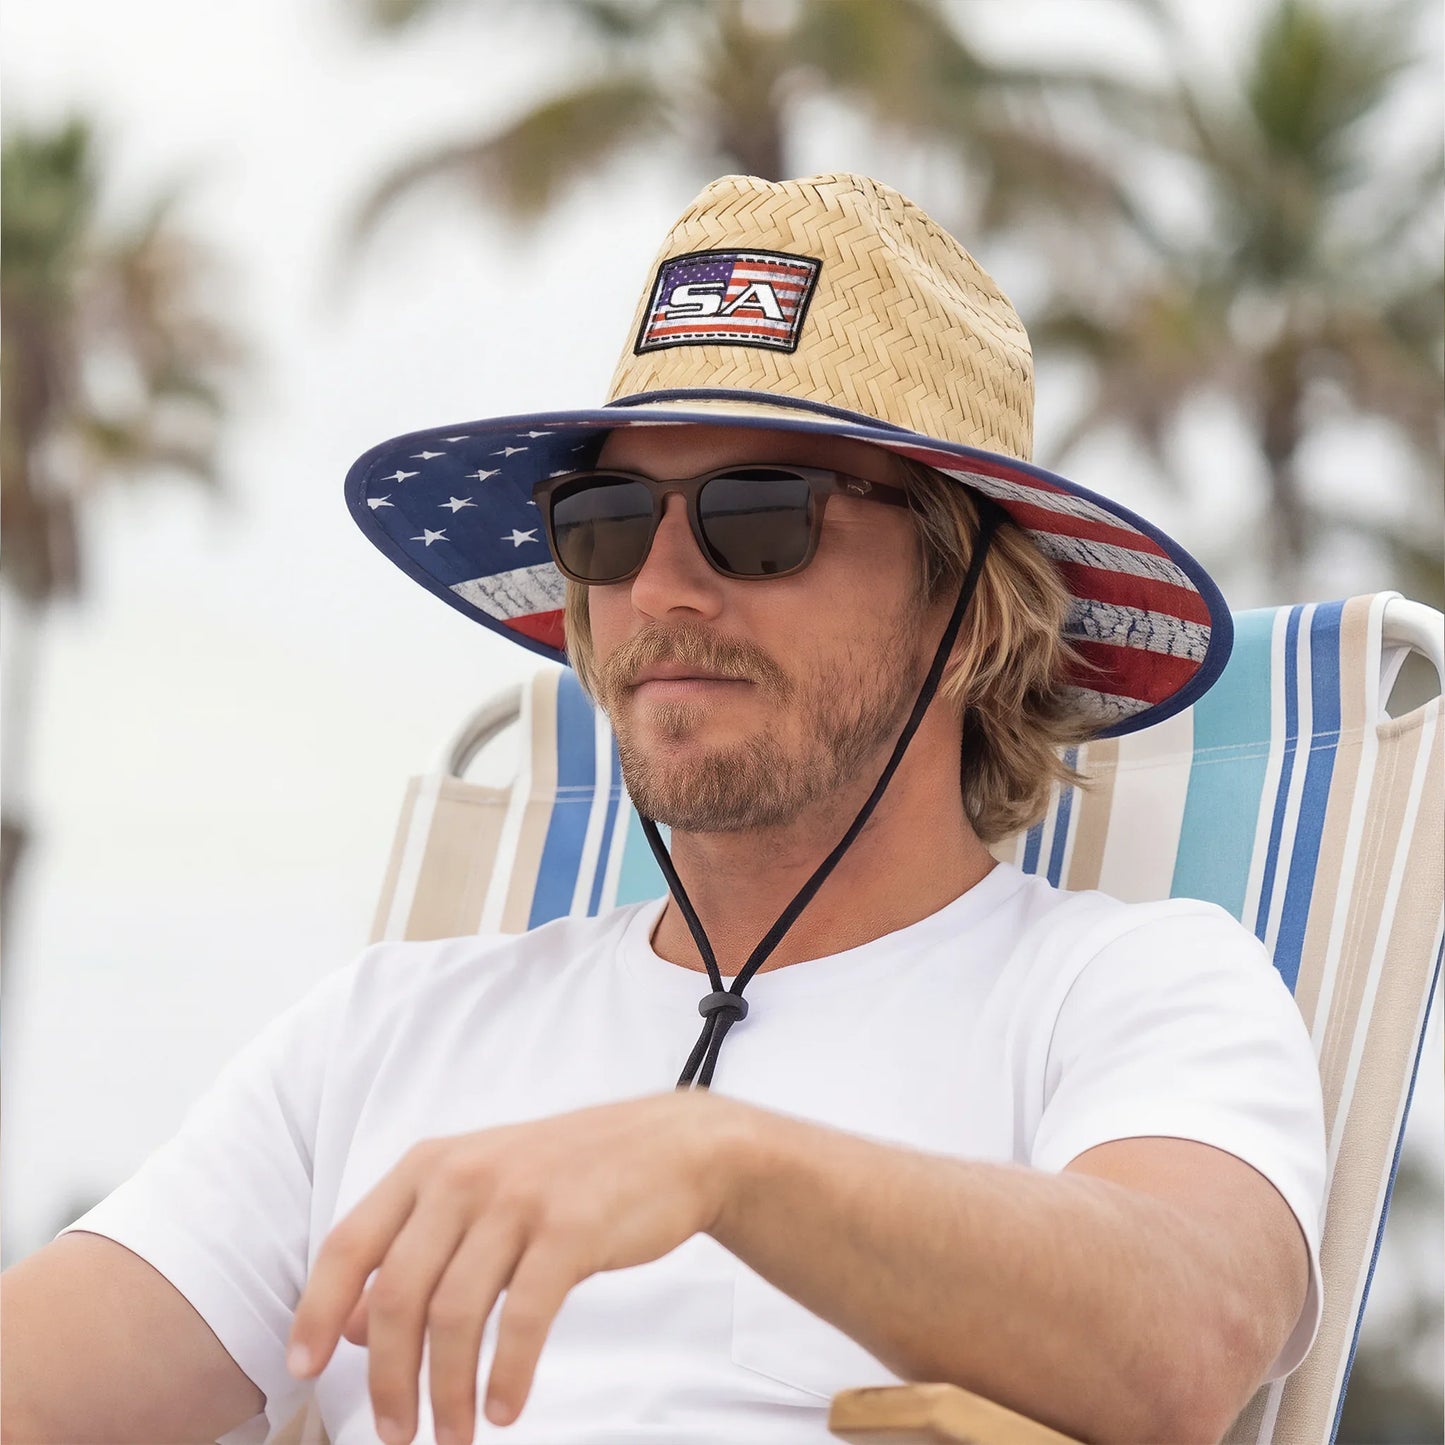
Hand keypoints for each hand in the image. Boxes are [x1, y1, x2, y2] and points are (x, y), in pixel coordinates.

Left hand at [286, 1090, 752, 1443]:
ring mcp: (519, 1199)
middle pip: (400, 1294)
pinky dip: (508, 1374)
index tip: (302, 1368)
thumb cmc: (568, 1176)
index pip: (350, 1243)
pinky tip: (506, 1407)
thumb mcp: (481, 1194)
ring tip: (454, 1435)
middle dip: (391, 1378)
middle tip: (396, 1435)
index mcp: (431, 1165)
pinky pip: (523, 1318)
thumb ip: (416, 1249)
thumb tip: (357, 1325)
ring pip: (455, 1314)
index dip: (318, 1309)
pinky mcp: (570, 1229)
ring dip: (446, 1390)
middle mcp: (465, 1176)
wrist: (668, 1146)